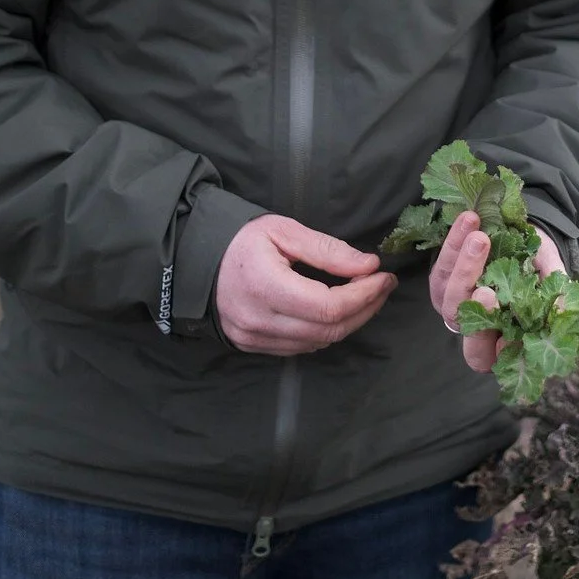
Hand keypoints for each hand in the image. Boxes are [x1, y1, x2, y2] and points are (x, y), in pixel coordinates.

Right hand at [215, 215, 396, 354]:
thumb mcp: (283, 231)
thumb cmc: (240, 240)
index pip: (329, 307)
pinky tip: (337, 311)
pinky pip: (301, 348)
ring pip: (318, 344)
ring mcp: (254, 339)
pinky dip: (326, 332)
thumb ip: (327, 249)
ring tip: (365, 296)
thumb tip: (368, 266)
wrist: (194, 262)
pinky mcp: (253, 347)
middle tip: (383, 286)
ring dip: (350, 322)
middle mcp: (259, 321)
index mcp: (266, 287)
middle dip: (365, 309)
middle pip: (329, 331)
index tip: (384, 276)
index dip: (365, 295)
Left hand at [429, 214, 564, 373]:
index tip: (503, 332)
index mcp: (499, 339)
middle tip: (488, 289)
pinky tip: (470, 220)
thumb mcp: (551, 276)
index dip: (488, 343)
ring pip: (447, 295)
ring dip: (463, 267)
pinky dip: (454, 242)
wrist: (525, 238)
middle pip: (463, 325)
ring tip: (480, 238)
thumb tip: (561, 310)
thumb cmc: (540, 268)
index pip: (485, 355)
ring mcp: (454, 302)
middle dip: (474, 308)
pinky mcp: (442, 280)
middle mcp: (471, 326)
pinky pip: (441, 266)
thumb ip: (554, 293)